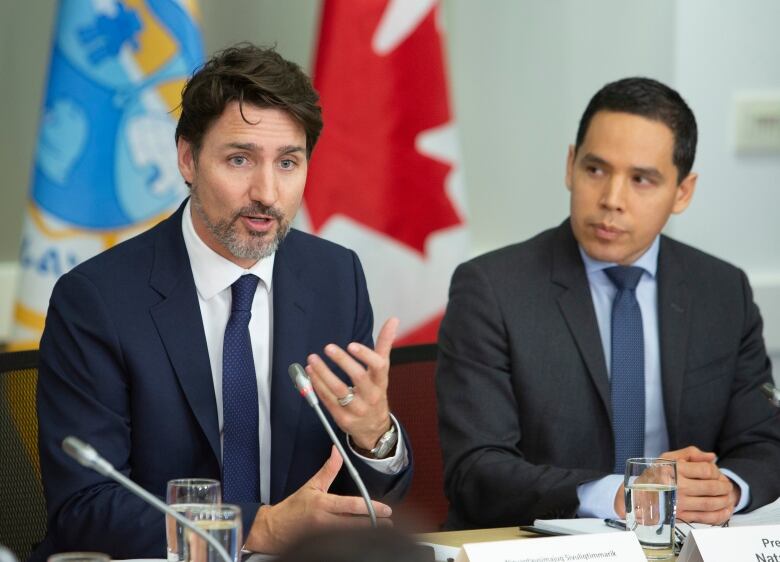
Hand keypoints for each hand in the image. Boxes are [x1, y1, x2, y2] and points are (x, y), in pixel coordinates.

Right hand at [244, 446, 391, 552]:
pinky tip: (362, 537)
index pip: (352, 506)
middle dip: (374, 525)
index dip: (371, 508)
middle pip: (355, 525)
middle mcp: (325, 522)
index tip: (387, 511)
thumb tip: (337, 452)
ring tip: (380, 529)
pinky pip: (342, 541)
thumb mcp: (311, 486)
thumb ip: (328, 470)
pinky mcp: (322, 545)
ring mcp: (324, 536)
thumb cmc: (293, 508)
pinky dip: (353, 538)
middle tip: (389, 523)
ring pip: (350, 536)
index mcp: (323, 504)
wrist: (273, 530)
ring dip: (365, 532)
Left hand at [306, 317, 398, 450]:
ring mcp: (357, 409)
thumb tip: (393, 320)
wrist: (374, 428)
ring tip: (312, 360)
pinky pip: (329, 401)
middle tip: (328, 348)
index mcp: (381, 381)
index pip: (378, 367)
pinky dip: (318, 386)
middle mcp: (371, 395)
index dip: (365, 355)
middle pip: (358, 377)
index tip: (351, 345)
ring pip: (339, 390)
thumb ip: (385, 345)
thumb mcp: (382, 371)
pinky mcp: (343, 418)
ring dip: (323, 373)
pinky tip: (311, 374)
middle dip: (342, 361)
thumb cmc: (375, 392)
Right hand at [660, 446, 737, 524]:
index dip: (716, 471)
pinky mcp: (681, 516)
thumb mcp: (668, 458)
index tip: (716, 473)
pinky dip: (721, 515)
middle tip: (727, 486)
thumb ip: (691, 453)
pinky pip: (707, 518)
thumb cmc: (656, 474)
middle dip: (725, 486)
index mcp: (674, 469)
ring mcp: (679, 503)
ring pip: (712, 503)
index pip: (706, 470)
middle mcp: (677, 486)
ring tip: (728, 497)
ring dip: (725, 500)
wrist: (639, 494)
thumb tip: (712, 457)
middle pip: (712, 487)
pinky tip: (725, 509)